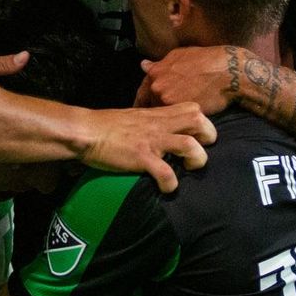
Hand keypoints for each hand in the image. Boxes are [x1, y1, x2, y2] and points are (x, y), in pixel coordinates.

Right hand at [78, 105, 215, 192]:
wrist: (86, 131)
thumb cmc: (106, 125)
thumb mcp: (135, 116)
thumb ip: (152, 120)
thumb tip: (163, 129)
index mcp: (157, 114)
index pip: (192, 107)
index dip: (203, 121)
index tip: (200, 136)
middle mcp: (159, 125)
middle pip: (198, 120)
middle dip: (208, 137)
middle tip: (200, 151)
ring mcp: (151, 141)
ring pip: (189, 145)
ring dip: (197, 159)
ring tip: (189, 168)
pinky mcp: (141, 157)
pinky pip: (165, 172)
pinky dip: (171, 184)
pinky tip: (167, 188)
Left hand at [135, 45, 247, 115]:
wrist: (228, 72)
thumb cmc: (206, 60)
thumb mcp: (179, 55)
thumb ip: (159, 64)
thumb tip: (144, 65)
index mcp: (155, 73)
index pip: (141, 94)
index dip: (142, 102)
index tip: (144, 110)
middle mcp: (157, 87)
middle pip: (149, 106)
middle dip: (153, 112)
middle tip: (156, 120)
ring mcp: (168, 101)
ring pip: (161, 115)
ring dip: (164, 119)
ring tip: (169, 124)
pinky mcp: (181, 113)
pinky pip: (174, 121)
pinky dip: (176, 123)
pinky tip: (181, 125)